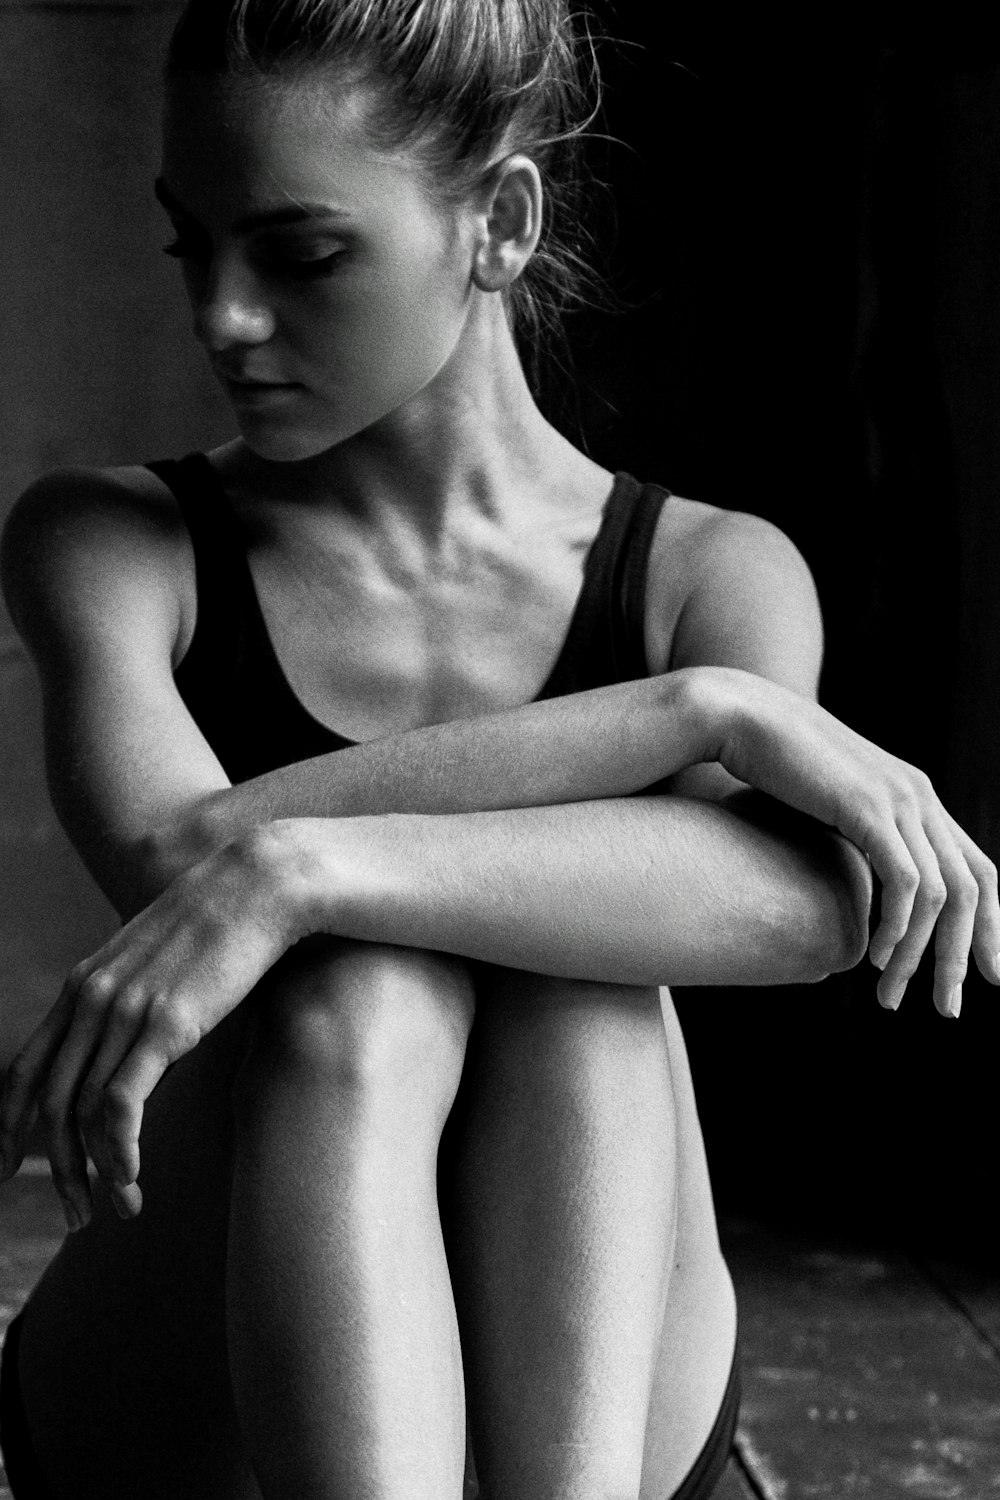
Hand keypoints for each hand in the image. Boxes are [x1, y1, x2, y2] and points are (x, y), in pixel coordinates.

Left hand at [0, 824, 303, 1229]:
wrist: (262, 884)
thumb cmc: (225, 926)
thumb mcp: (162, 963)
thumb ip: (136, 999)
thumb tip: (139, 1044)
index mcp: (83, 985)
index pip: (24, 1069)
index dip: (8, 1126)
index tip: (9, 1170)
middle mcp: (90, 998)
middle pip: (47, 1102)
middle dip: (55, 1171)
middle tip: (74, 1218)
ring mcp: (123, 1009)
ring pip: (81, 1113)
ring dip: (94, 1174)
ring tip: (122, 1209)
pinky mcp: (163, 1023)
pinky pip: (119, 1105)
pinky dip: (117, 1152)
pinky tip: (131, 1178)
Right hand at [706, 668, 999, 1013]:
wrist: (741, 716)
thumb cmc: (767, 763)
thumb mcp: (824, 804)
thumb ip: (852, 836)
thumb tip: (848, 881)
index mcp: (916, 795)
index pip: (978, 868)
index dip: (990, 925)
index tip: (987, 974)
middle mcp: (919, 795)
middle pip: (972, 889)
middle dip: (964, 956)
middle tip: (948, 1008)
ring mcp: (898, 799)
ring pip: (940, 896)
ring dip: (920, 956)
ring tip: (892, 996)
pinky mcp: (868, 808)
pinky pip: (906, 883)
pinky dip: (898, 928)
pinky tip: (876, 958)